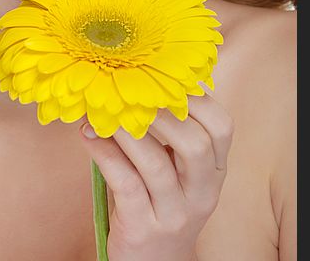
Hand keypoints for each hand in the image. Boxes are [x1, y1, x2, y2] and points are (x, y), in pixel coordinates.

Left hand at [79, 93, 233, 260]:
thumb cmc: (161, 202)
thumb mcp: (181, 171)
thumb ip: (173, 134)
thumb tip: (144, 79)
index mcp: (214, 172)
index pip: (222, 128)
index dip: (196, 98)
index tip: (163, 79)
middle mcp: (202, 194)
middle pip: (194, 144)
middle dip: (160, 112)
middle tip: (130, 92)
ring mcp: (174, 215)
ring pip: (155, 164)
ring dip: (124, 130)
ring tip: (101, 111)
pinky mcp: (143, 229)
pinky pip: (124, 183)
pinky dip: (104, 153)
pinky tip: (88, 135)